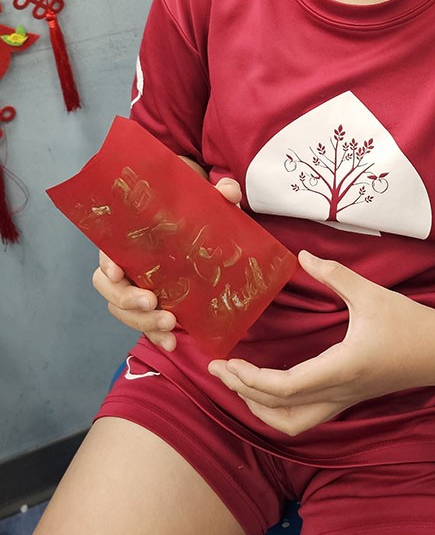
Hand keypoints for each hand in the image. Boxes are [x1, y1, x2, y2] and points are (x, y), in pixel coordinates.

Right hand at [91, 161, 241, 350]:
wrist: (198, 219)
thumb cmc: (191, 205)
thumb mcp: (204, 195)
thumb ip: (217, 192)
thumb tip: (228, 191)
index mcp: (130, 234)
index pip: (107, 249)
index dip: (108, 263)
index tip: (118, 272)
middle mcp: (127, 262)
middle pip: (110, 287)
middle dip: (127, 300)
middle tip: (152, 303)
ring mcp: (137, 284)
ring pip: (123, 310)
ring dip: (143, 322)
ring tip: (170, 325)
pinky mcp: (152, 302)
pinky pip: (144, 323)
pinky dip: (155, 335)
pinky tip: (171, 342)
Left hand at [207, 250, 434, 435]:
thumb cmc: (410, 323)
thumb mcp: (371, 294)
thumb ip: (335, 274)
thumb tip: (301, 255)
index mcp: (341, 369)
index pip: (284, 388)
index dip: (250, 380)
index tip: (226, 362)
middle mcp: (339, 393)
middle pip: (279, 413)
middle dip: (243, 394)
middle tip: (218, 369)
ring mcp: (344, 401)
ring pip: (292, 425)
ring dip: (259, 409)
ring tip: (237, 383)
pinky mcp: (348, 399)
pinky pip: (305, 417)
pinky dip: (278, 410)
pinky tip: (268, 387)